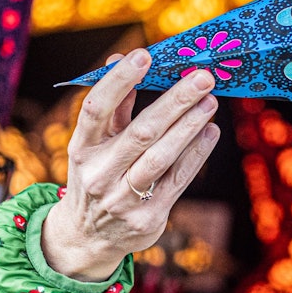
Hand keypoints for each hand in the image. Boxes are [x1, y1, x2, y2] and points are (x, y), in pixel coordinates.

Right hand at [40, 49, 219, 280]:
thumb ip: (113, 107)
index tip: (143, 55)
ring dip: (190, 126)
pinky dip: (196, 154)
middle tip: (203, 77)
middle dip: (175, 101)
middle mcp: (99, 174)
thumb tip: (121, 58)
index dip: (118, 81)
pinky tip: (210, 131)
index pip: (96, 109)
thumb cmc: (97, 175)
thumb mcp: (93, 144)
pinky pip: (177, 181)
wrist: (87, 237)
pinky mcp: (147, 218)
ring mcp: (122, 199)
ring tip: (211, 101)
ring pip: (162, 157)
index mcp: (81, 148)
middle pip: (141, 132)